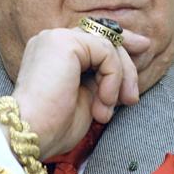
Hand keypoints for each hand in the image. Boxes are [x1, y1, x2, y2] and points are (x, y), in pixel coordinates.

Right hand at [11, 27, 140, 159]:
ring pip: (109, 46)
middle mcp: (53, 39)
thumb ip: (103, 78)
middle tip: (132, 97)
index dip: (122, 42)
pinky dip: (113, 78)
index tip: (144, 48)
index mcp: (54, 52)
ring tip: (109, 108)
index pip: (95, 37)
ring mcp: (57, 38)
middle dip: (126, 66)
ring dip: (119, 78)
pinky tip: (103, 102)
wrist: (29, 135)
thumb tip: (130, 66)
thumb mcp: (88, 97)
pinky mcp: (65, 43)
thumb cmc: (53, 126)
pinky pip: (106, 52)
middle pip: (105, 38)